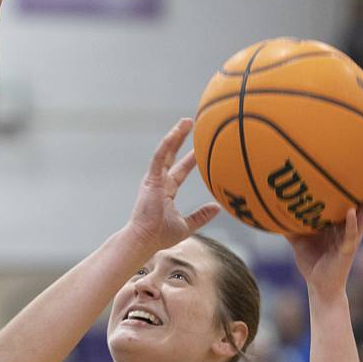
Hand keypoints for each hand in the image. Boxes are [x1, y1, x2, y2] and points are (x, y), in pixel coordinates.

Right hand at [125, 119, 219, 254]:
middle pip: (172, 155)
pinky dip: (167, 143)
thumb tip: (218, 208)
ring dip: (176, 135)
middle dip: (181, 140)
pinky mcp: (151, 179)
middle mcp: (159, 182)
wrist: (144, 240)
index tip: (201, 149)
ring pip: (166, 151)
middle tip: (192, 124)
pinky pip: (159, 157)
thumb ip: (201, 216)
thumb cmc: (160, 236)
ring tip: (187, 121)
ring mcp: (154, 179)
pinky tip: (176, 132)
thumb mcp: (186, 225)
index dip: (191, 160)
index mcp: (166, 191)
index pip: (180, 171)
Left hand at [286, 157, 362, 299]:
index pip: (357, 194)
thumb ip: (290, 223)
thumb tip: (272, 208)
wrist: (318, 287)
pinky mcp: (347, 251)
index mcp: (344, 221)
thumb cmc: (312, 262)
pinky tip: (349, 211)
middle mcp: (353, 226)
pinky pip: (350, 235)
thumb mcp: (298, 239)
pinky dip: (350, 223)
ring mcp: (352, 237)